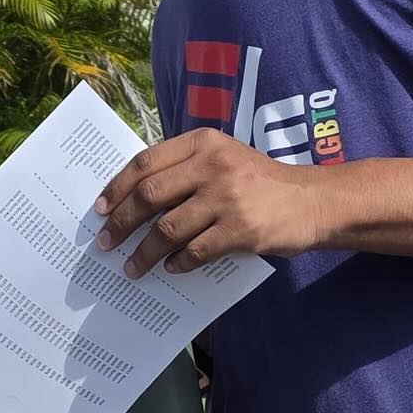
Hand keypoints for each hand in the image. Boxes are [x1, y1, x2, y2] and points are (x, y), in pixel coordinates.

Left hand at [94, 129, 327, 277]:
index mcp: (203, 142)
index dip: (117, 187)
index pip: (146, 162)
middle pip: (150, 195)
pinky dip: (178, 264)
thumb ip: (185, 170)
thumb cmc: (260, 182)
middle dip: (121, 222)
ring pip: (168, 228)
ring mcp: (227, 197)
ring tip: (132, 267)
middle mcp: (212, 165)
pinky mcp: (241, 229)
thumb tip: (133, 201)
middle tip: (105, 242)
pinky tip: (170, 270)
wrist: (313, 200)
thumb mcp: (224, 158)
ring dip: (144, 252)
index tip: (99, 209)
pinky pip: (196, 251)